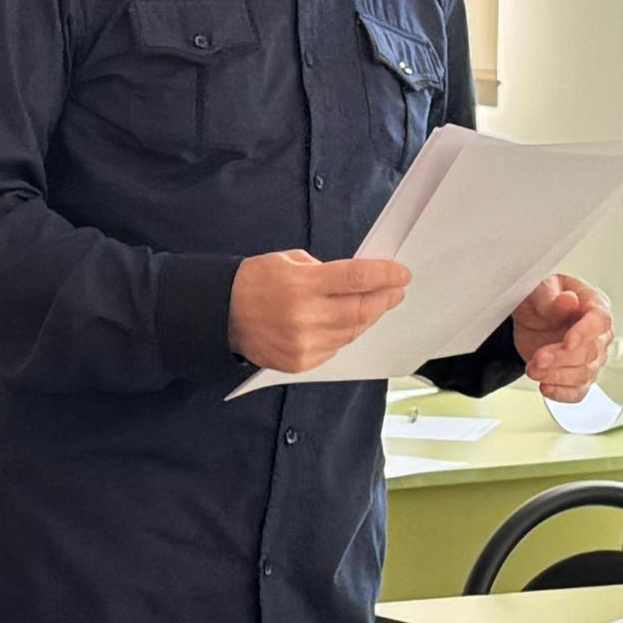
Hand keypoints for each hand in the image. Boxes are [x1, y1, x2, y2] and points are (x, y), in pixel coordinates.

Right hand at [229, 251, 409, 376]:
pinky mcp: (301, 362)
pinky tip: (348, 323)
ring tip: (375, 305)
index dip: (385, 275)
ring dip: (367, 317)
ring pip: (352, 331)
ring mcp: (304, 343)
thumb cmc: (255, 282)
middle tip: (396, 290)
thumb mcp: (289, 260)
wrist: (221, 314)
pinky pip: (336, 348)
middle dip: (384, 298)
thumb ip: (324, 271)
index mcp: (302, 284)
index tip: (401, 274)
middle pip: (360, 309)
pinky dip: (346, 334)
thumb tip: (356, 282)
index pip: (356, 278)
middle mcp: (305, 316)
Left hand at [509, 275, 614, 403]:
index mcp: (595, 305)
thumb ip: (552, 295)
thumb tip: (569, 300)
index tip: (567, 342)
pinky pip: (578, 392)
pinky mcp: (579, 376)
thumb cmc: (541, 299)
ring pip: (583, 374)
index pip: (600, 322)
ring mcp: (592, 358)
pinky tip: (545, 387)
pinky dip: (562, 394)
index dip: (584, 334)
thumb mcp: (540, 289)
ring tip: (532, 369)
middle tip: (537, 359)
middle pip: (590, 352)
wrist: (531, 318)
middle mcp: (599, 334)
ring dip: (556, 376)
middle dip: (561, 358)